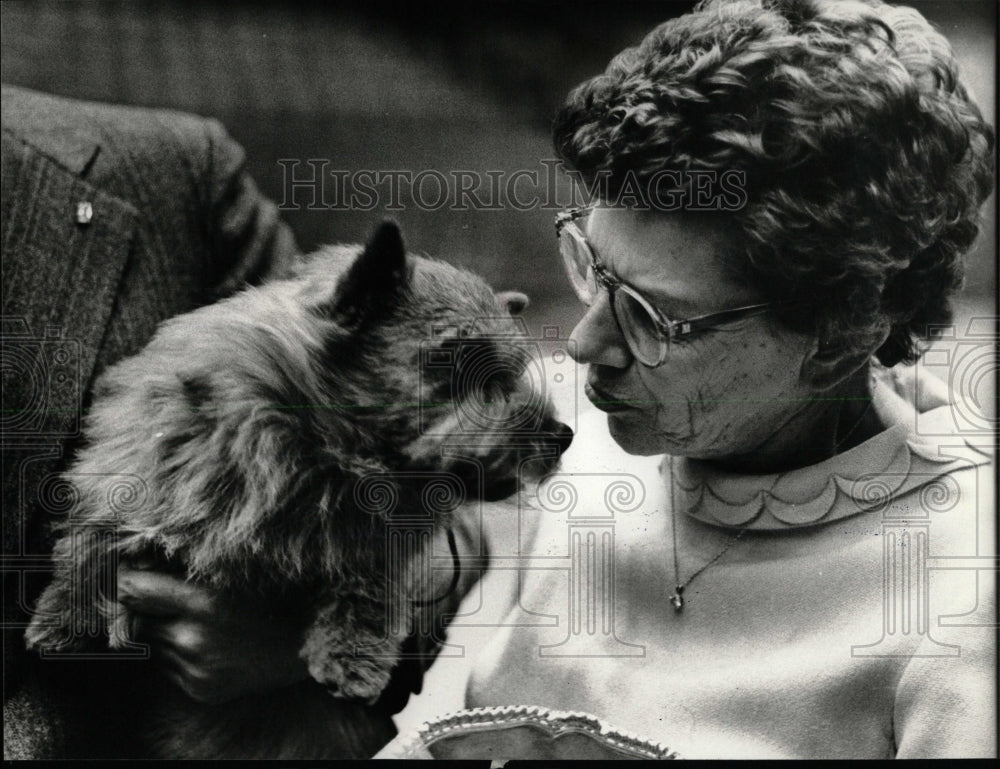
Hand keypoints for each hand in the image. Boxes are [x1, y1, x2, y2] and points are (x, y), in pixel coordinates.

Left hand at [116, 568, 309, 704]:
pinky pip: (171, 668)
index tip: (119, 574)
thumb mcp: (230, 576)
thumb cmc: (271, 600)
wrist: (304, 645)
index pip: (135, 590)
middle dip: (148, 609)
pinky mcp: (199, 689)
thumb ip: (183, 572)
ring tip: (202, 625)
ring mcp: (195, 668)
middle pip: (141, 619)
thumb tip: (136, 565)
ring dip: (167, 633)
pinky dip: (182, 655)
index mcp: (202, 602)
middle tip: (169, 599)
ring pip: (155, 645)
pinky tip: (211, 646)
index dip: (121, 580)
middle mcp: (192, 638)